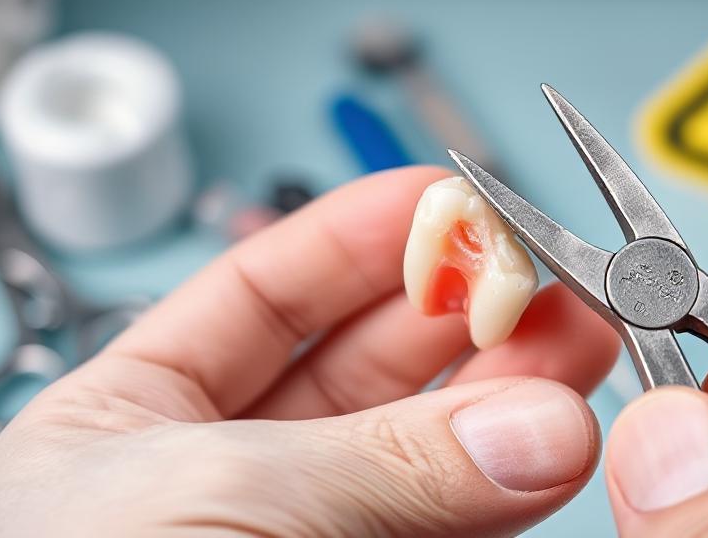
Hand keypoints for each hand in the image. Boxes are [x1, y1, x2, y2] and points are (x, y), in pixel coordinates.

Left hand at [0, 167, 619, 536]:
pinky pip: (446, 525)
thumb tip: (530, 424)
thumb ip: (375, 466)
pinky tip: (548, 442)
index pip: (262, 293)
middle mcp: (224, 475)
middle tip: (540, 277)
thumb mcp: (210, 509)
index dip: (356, 236)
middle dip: (456, 306)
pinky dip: (506, 487)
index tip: (444, 201)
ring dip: (503, 390)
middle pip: (361, 362)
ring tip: (574, 345)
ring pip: (420, 447)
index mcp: (133, 421)